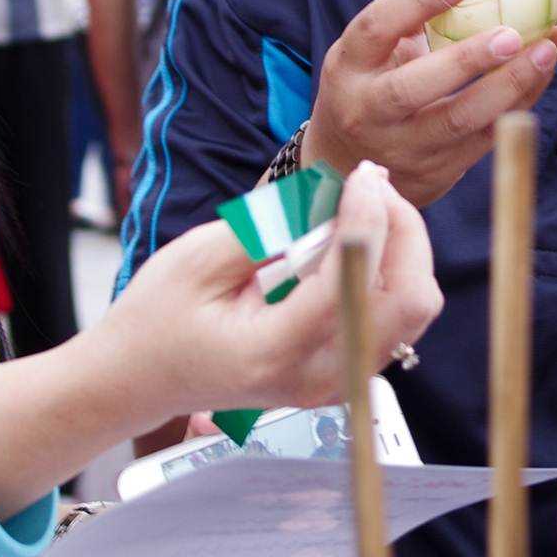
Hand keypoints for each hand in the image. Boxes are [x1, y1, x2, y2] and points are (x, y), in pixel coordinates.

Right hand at [96, 160, 441, 416]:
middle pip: (409, 301)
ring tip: (362, 204)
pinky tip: (354, 238)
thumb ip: (272, 229)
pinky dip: (389, 269)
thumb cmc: (159, 317)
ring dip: (400, 246)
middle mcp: (318, 377)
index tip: (362, 174)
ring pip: (413, 308)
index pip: (350, 284)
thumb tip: (337, 193)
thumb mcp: (199, 258)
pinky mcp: (343, 374)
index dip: (367, 219)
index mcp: (274, 352)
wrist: (142, 377)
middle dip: (402, 230)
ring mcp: (337, 383)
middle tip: (370, 183)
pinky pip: (395, 315)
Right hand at [302, 0, 556, 206]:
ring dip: (505, 89)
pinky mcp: (435, 171)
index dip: (419, 0)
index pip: (378, 26)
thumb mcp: (377, 36)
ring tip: (543, 53)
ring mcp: (401, 145)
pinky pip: (481, 142)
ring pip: (455, 122)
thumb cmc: (371, 80)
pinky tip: (542, 79)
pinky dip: (515, 109)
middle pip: (411, 87)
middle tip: (514, 33)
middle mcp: (367, 107)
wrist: (349, 164)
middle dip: (466, 61)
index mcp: (350, 61)